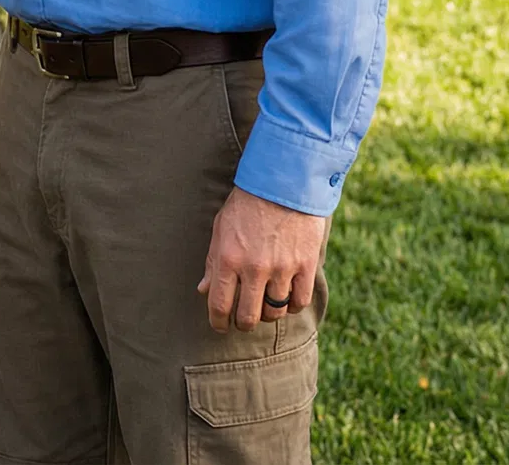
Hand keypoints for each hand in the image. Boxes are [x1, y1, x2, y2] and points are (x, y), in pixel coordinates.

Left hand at [197, 187, 328, 331]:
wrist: (283, 182)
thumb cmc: (247, 204)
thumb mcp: (221, 228)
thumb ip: (212, 262)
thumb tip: (203, 290)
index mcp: (228, 258)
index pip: (219, 305)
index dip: (218, 322)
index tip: (220, 326)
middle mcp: (253, 268)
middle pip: (248, 316)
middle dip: (243, 323)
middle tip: (244, 319)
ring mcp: (281, 268)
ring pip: (274, 313)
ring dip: (268, 313)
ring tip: (266, 303)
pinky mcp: (304, 266)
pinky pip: (298, 302)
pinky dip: (292, 305)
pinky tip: (286, 297)